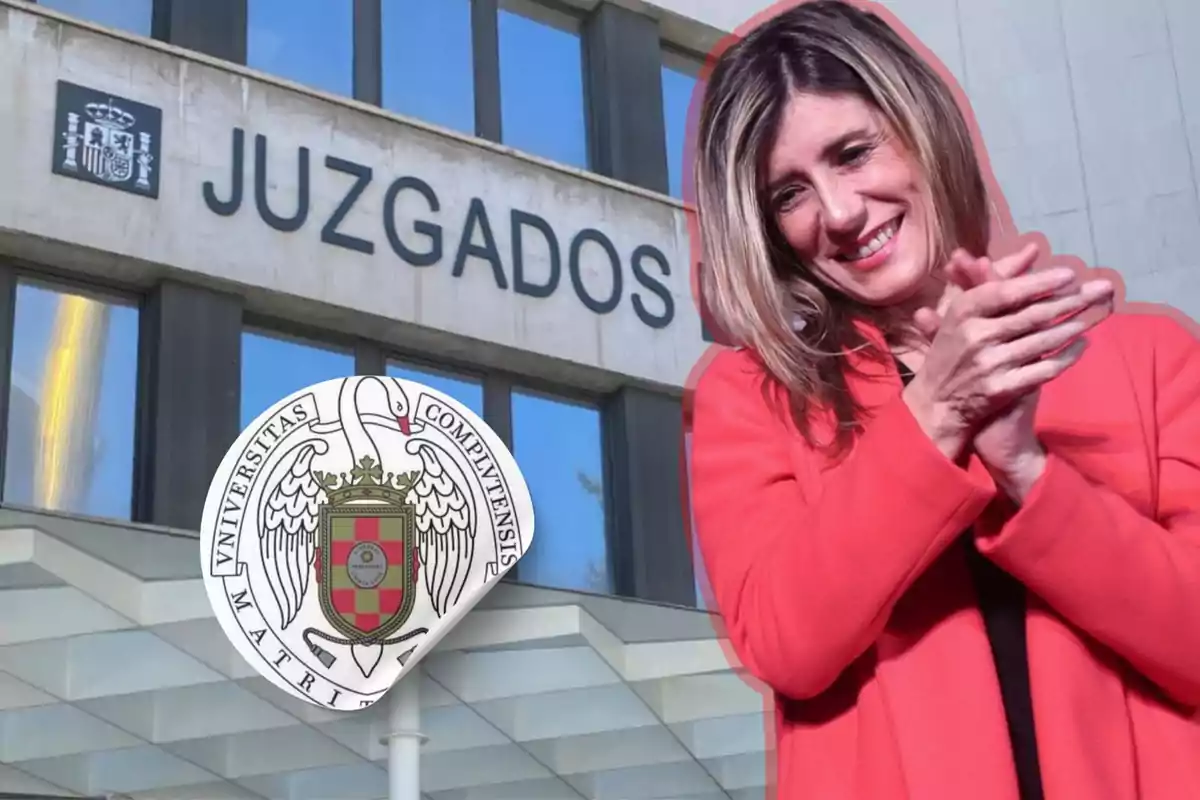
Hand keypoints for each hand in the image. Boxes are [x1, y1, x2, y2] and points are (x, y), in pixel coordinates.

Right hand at [902, 242, 1104, 462]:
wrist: (937, 402)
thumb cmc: (953, 348)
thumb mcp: (963, 311)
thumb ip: (996, 279)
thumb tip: (1033, 250)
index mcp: (963, 312)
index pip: (1007, 292)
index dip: (1041, 283)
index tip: (1070, 275)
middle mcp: (975, 336)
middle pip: (1032, 315)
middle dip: (1071, 301)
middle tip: (1102, 289)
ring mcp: (989, 364)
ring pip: (1042, 341)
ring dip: (1074, 326)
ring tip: (1097, 313)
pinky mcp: (1002, 389)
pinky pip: (1044, 369)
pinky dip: (1067, 356)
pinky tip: (1083, 344)